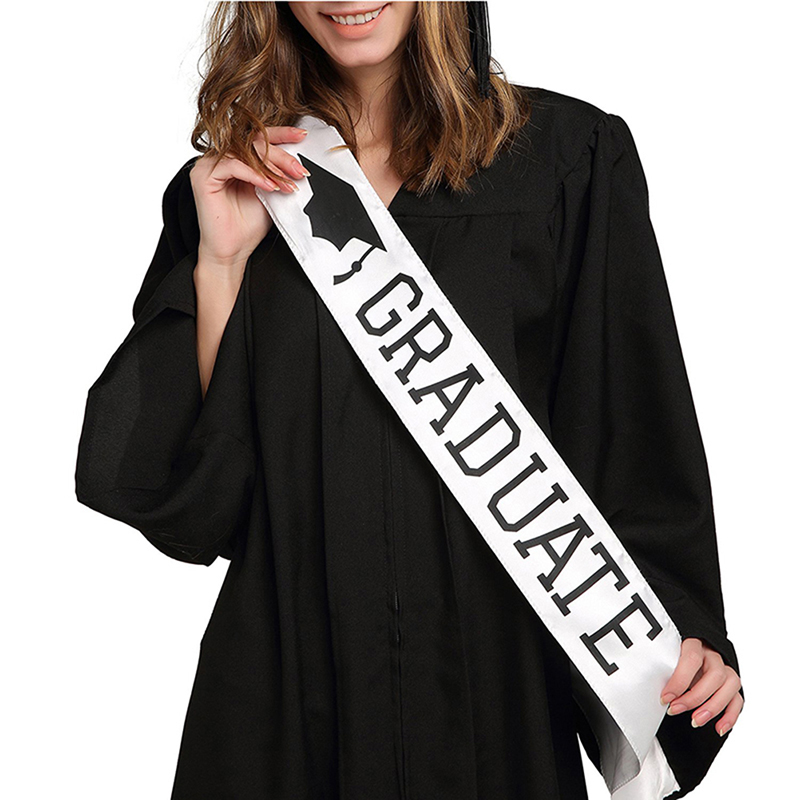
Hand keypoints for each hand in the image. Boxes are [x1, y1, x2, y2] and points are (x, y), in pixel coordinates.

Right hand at [189, 126, 309, 272]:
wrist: (232, 251)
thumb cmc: (248, 225)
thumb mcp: (271, 192)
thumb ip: (280, 173)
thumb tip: (300, 159)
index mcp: (235, 157)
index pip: (259, 137)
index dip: (281, 134)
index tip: (302, 136)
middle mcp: (220, 157)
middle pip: (253, 142)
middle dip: (281, 156)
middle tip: (300, 170)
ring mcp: (209, 164)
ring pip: (244, 151)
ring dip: (271, 167)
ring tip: (288, 183)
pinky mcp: (202, 176)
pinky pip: (232, 165)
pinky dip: (254, 175)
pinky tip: (270, 187)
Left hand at [660, 637, 742, 736]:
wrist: (684, 657)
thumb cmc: (672, 658)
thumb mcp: (665, 658)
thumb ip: (663, 669)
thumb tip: (658, 693)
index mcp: (694, 644)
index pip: (692, 659)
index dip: (679, 680)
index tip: (665, 698)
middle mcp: (712, 655)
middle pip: (715, 675)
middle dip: (695, 697)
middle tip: (676, 710)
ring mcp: (724, 669)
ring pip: (730, 685)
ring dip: (713, 707)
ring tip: (695, 721)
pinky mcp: (731, 685)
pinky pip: (738, 700)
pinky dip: (730, 716)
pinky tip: (719, 728)